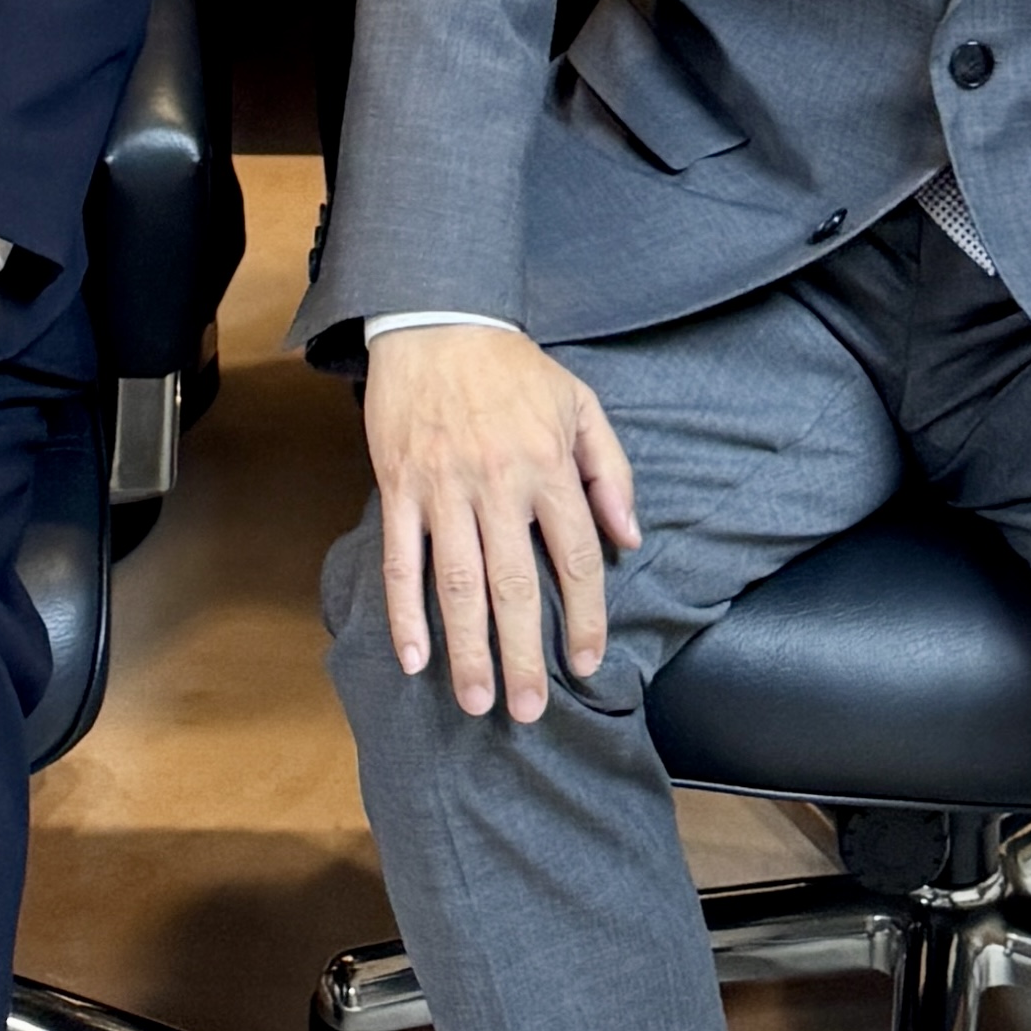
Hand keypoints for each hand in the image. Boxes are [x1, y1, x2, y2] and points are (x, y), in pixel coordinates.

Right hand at [363, 319, 642, 721]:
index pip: (577, 557)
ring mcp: (444, 487)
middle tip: (529, 712)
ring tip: (477, 701)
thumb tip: (630, 539)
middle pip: (514, 586)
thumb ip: (611, 470)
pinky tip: (414, 657)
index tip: (586, 662)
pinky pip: (401, 559)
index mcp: (547, 465)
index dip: (585, 616)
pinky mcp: (400, 486)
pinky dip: (405, 612)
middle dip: (524, 655)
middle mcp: (498, 483)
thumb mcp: (579, 403)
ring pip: (458, 583)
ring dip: (467, 649)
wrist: (435, 317)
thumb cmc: (513, 368)